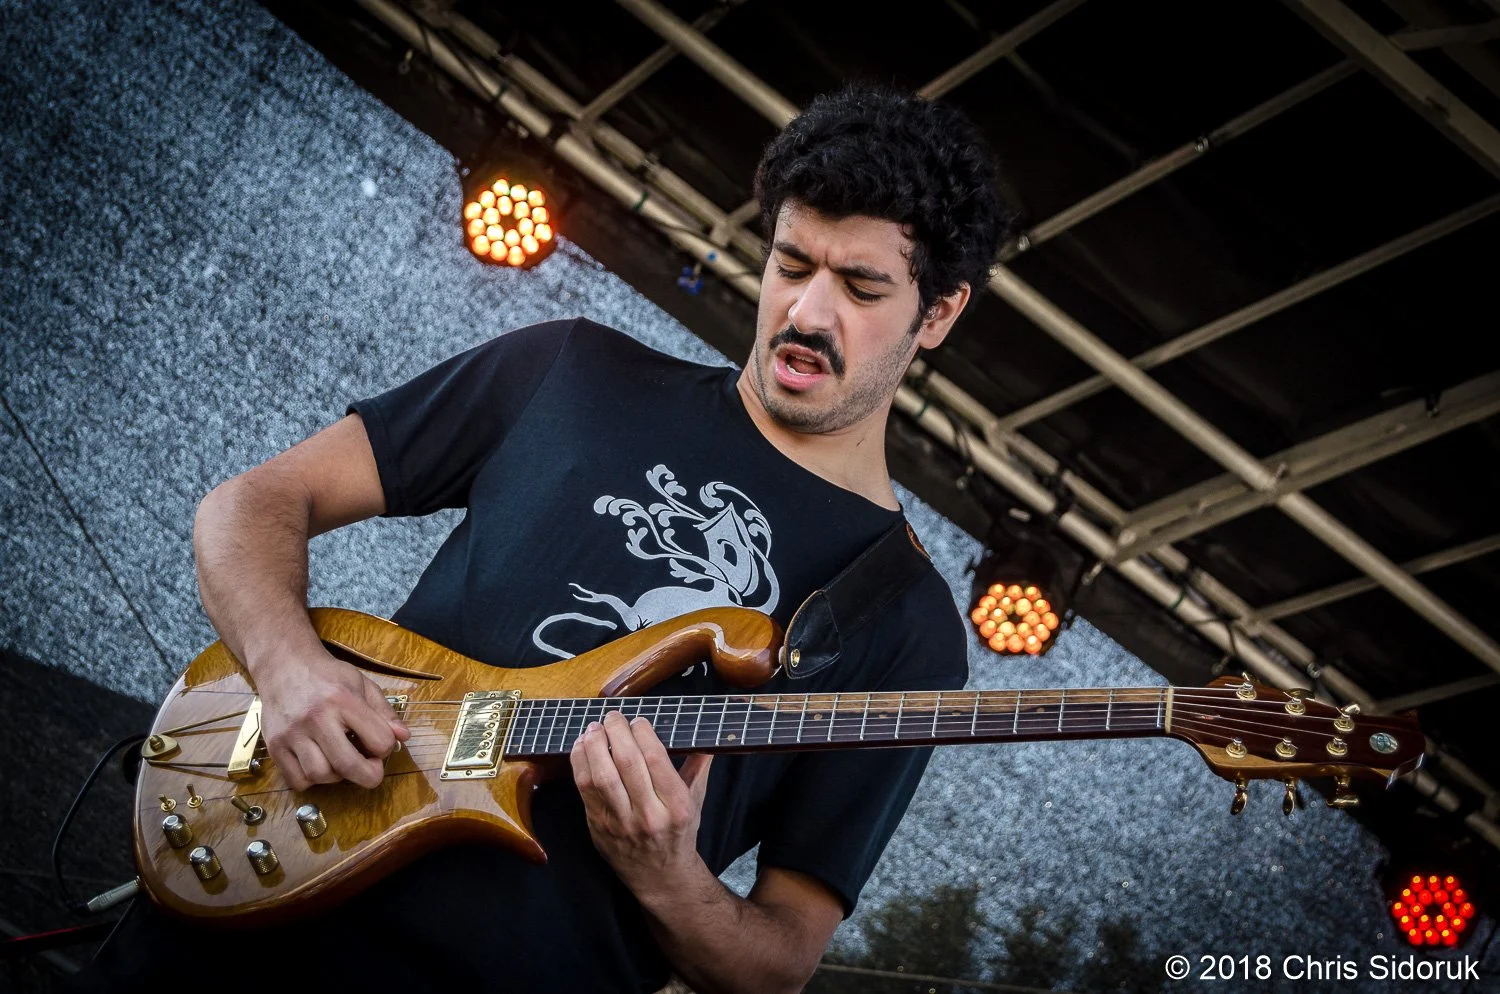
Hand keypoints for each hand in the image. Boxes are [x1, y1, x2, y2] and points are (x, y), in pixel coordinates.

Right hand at [254, 646, 410, 789]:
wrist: (284, 664)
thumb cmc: (328, 675)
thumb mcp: (362, 683)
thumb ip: (384, 711)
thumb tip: (403, 736)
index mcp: (343, 700)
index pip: (379, 740)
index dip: (386, 748)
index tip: (381, 744)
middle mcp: (316, 718)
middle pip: (348, 765)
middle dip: (369, 775)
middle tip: (371, 768)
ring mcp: (292, 734)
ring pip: (320, 775)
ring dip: (338, 776)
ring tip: (340, 760)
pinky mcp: (274, 745)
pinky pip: (296, 780)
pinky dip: (312, 780)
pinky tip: (318, 763)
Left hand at [570, 710, 712, 893]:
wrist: (659, 877)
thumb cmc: (678, 832)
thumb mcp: (696, 800)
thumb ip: (698, 765)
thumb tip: (706, 733)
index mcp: (677, 805)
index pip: (655, 758)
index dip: (642, 732)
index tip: (638, 720)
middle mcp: (649, 815)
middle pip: (626, 762)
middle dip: (615, 731)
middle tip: (612, 716)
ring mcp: (621, 823)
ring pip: (601, 776)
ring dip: (593, 745)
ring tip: (594, 728)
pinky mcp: (598, 827)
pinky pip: (584, 790)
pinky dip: (579, 764)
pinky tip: (582, 747)